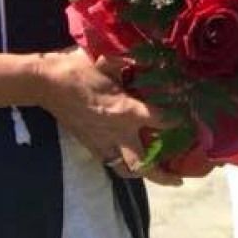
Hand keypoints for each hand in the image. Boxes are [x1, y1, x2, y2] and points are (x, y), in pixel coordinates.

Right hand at [36, 47, 179, 180]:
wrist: (45, 83)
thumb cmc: (77, 69)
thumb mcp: (108, 61)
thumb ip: (131, 63)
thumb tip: (150, 58)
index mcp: (126, 111)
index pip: (162, 121)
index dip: (179, 121)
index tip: (191, 121)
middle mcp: (117, 133)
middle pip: (145, 164)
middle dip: (165, 175)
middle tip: (180, 179)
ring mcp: (102, 143)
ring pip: (126, 170)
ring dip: (143, 175)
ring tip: (158, 175)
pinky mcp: (90, 146)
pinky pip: (111, 163)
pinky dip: (123, 165)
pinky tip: (130, 160)